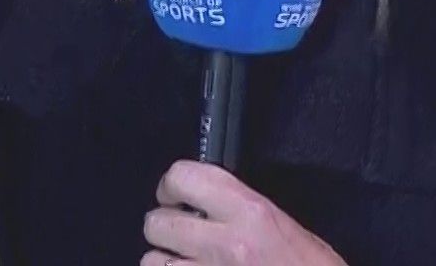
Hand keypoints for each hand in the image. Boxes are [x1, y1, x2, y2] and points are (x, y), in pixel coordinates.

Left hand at [141, 161, 343, 265]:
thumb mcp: (285, 226)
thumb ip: (243, 210)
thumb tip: (206, 204)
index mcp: (250, 211)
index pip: (184, 177)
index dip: (171, 185)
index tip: (177, 195)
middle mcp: (224, 242)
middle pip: (156, 223)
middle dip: (163, 227)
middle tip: (180, 233)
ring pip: (151, 262)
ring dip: (163, 262)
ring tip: (184, 264)